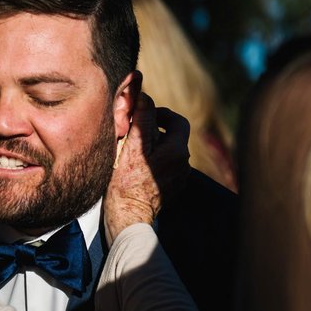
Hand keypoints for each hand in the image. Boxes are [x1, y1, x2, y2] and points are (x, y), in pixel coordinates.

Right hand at [103, 94, 190, 243]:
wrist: (128, 216)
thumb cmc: (127, 181)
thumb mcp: (132, 145)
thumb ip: (141, 118)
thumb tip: (143, 94)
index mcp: (177, 150)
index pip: (177, 120)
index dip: (162, 113)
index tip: (145, 115)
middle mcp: (183, 163)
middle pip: (172, 137)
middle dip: (154, 131)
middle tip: (133, 132)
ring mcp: (179, 178)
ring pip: (168, 152)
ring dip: (153, 147)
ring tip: (132, 151)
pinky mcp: (171, 189)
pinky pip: (165, 167)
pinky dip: (153, 162)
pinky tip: (136, 168)